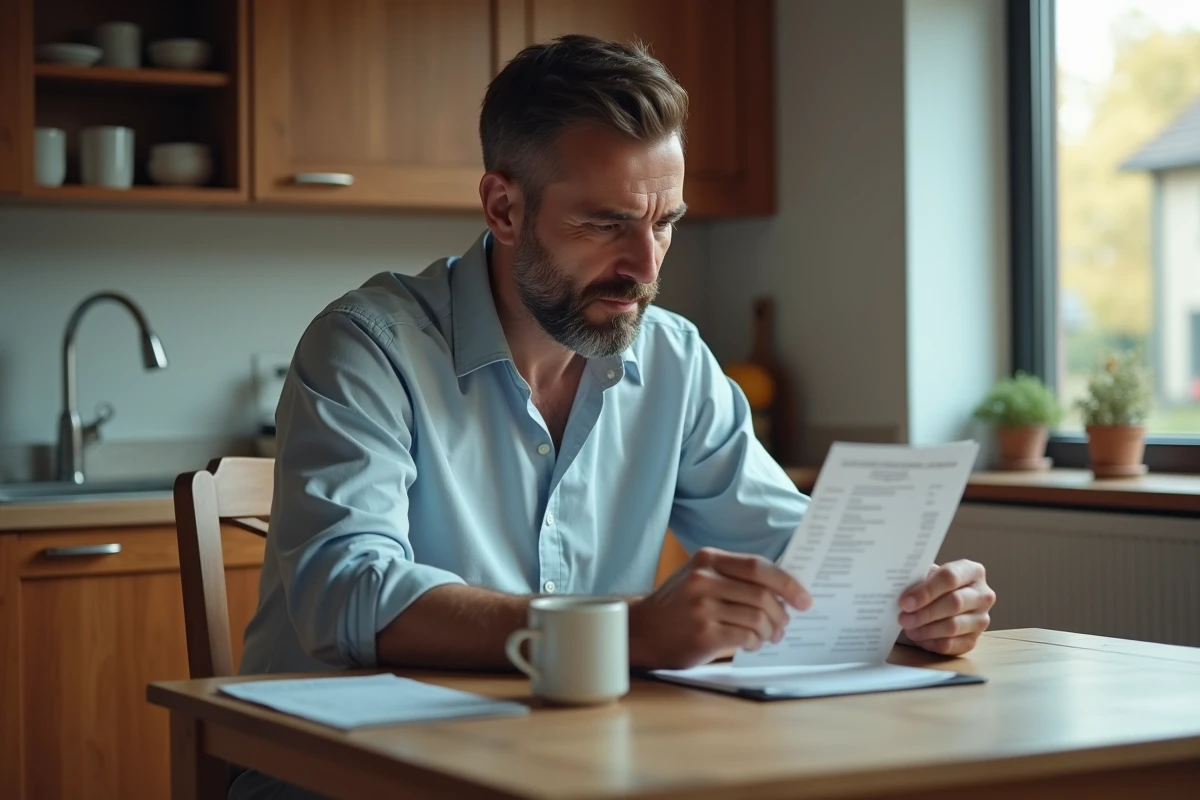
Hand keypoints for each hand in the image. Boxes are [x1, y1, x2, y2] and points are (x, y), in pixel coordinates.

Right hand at [629, 547, 810, 669]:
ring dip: (770, 631)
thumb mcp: (700, 577)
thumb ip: (734, 576)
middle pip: (762, 594)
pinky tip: (751, 643)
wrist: (643, 629)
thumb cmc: (679, 604)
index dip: (787, 583)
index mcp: (707, 559)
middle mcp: (704, 580)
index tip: (804, 599)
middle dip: (781, 613)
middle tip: (784, 624)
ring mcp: (702, 607)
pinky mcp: (703, 633)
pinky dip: (755, 642)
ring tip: (768, 636)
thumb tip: (783, 590)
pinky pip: (745, 637)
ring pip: (757, 618)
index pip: (758, 566)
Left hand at [898, 560, 995, 655]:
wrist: (941, 604)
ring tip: (908, 628)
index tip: (905, 602)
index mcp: (972, 572)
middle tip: (903, 618)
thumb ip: (919, 579)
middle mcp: (983, 595)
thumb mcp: (927, 576)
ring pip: (953, 626)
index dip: (926, 590)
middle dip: (925, 612)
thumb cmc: (932, 587)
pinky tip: (919, 638)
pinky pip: (952, 645)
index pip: (950, 577)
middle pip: (954, 602)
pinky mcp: (974, 640)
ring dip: (926, 629)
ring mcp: (981, 619)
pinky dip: (932, 642)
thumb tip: (901, 587)